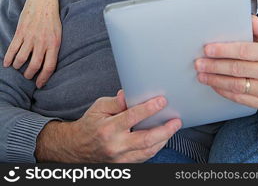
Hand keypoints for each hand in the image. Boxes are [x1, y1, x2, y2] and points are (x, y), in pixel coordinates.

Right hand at [3, 0, 60, 88]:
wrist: (44, 0)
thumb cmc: (52, 18)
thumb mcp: (58, 34)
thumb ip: (53, 48)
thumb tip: (49, 64)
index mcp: (54, 44)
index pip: (49, 67)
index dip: (44, 78)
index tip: (39, 85)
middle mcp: (42, 42)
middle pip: (34, 66)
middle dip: (29, 74)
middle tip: (27, 76)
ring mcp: (31, 37)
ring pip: (21, 59)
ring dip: (18, 66)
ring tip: (18, 67)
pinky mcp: (21, 32)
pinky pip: (12, 49)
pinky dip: (8, 58)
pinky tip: (7, 63)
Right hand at [36, 91, 181, 162]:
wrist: (77, 148)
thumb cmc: (90, 124)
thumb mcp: (99, 107)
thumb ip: (116, 102)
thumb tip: (130, 94)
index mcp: (108, 128)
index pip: (132, 117)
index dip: (149, 108)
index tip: (162, 101)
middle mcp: (115, 146)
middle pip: (145, 139)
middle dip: (164, 129)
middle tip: (176, 120)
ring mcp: (120, 158)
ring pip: (148, 151)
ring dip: (163, 139)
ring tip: (173, 127)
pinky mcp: (124, 165)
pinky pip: (144, 157)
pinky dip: (155, 147)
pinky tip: (162, 138)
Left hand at [195, 15, 257, 108]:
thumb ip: (257, 25)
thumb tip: (245, 18)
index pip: (244, 51)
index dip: (224, 51)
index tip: (207, 49)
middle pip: (237, 69)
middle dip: (214, 66)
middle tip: (199, 63)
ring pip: (236, 86)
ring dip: (215, 80)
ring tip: (202, 74)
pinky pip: (239, 98)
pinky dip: (223, 91)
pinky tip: (214, 84)